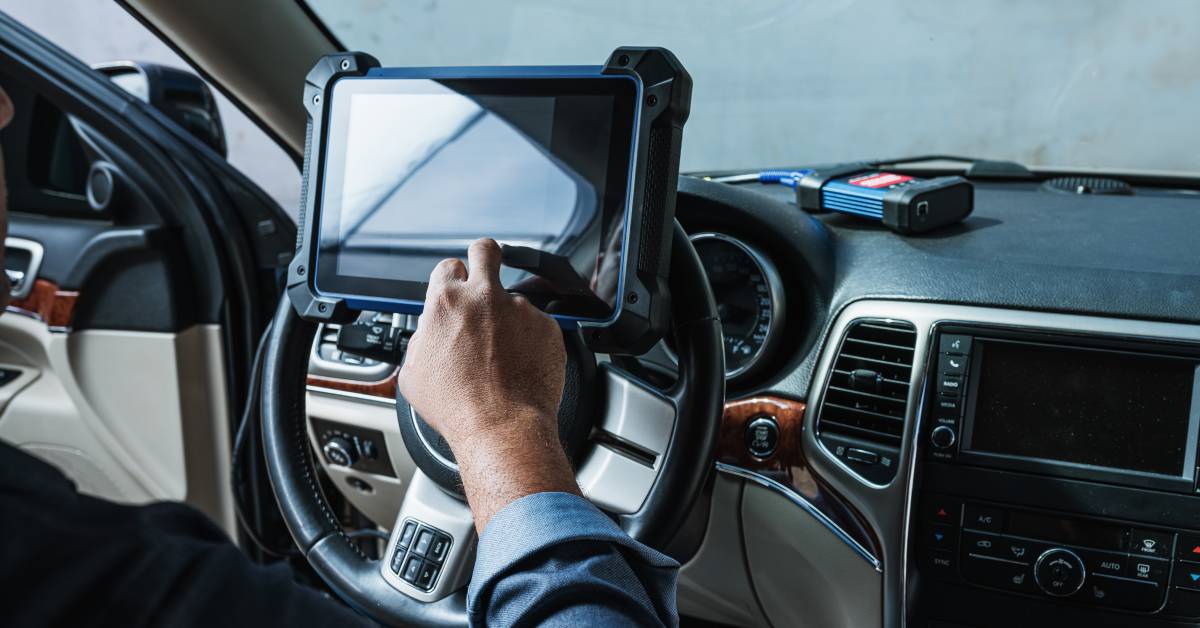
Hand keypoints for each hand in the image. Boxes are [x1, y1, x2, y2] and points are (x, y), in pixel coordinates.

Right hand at [398, 238, 579, 531]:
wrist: (501, 427)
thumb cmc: (458, 407)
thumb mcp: (415, 372)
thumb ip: (424, 339)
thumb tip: (430, 334)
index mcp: (447, 302)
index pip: (448, 266)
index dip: (452, 279)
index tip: (456, 290)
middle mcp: (485, 297)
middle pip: (486, 250)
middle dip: (485, 257)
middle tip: (486, 273)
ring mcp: (520, 310)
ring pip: (515, 300)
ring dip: (510, 319)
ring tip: (504, 355)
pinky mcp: (547, 327)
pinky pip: (538, 326)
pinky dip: (532, 341)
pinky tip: (522, 365)